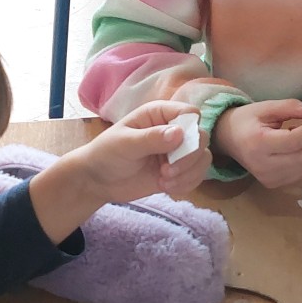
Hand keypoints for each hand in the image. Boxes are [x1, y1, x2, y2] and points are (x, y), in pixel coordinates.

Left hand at [42, 102, 210, 212]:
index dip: (189, 130)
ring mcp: (177, 152)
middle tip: (166, 172)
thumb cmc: (107, 153)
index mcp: (160, 114)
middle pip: (201, 138)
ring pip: (203, 158)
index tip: (174, 147)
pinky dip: (186, 184)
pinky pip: (197, 175)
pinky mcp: (179, 171)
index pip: (190, 114)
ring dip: (188, 174)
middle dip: (188, 158)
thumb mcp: (125, 144)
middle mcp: (173, 130)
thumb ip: (151, 138)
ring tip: (164, 182)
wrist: (98, 180)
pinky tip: (167, 188)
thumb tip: (179, 133)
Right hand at [211, 98, 301, 187]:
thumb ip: (289, 107)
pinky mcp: (272, 184)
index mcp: (258, 143)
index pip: (296, 140)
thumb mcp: (265, 107)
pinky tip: (294, 148)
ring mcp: (267, 178)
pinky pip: (298, 173)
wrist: (228, 139)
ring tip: (300, 135)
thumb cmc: (246, 121)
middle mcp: (262, 165)